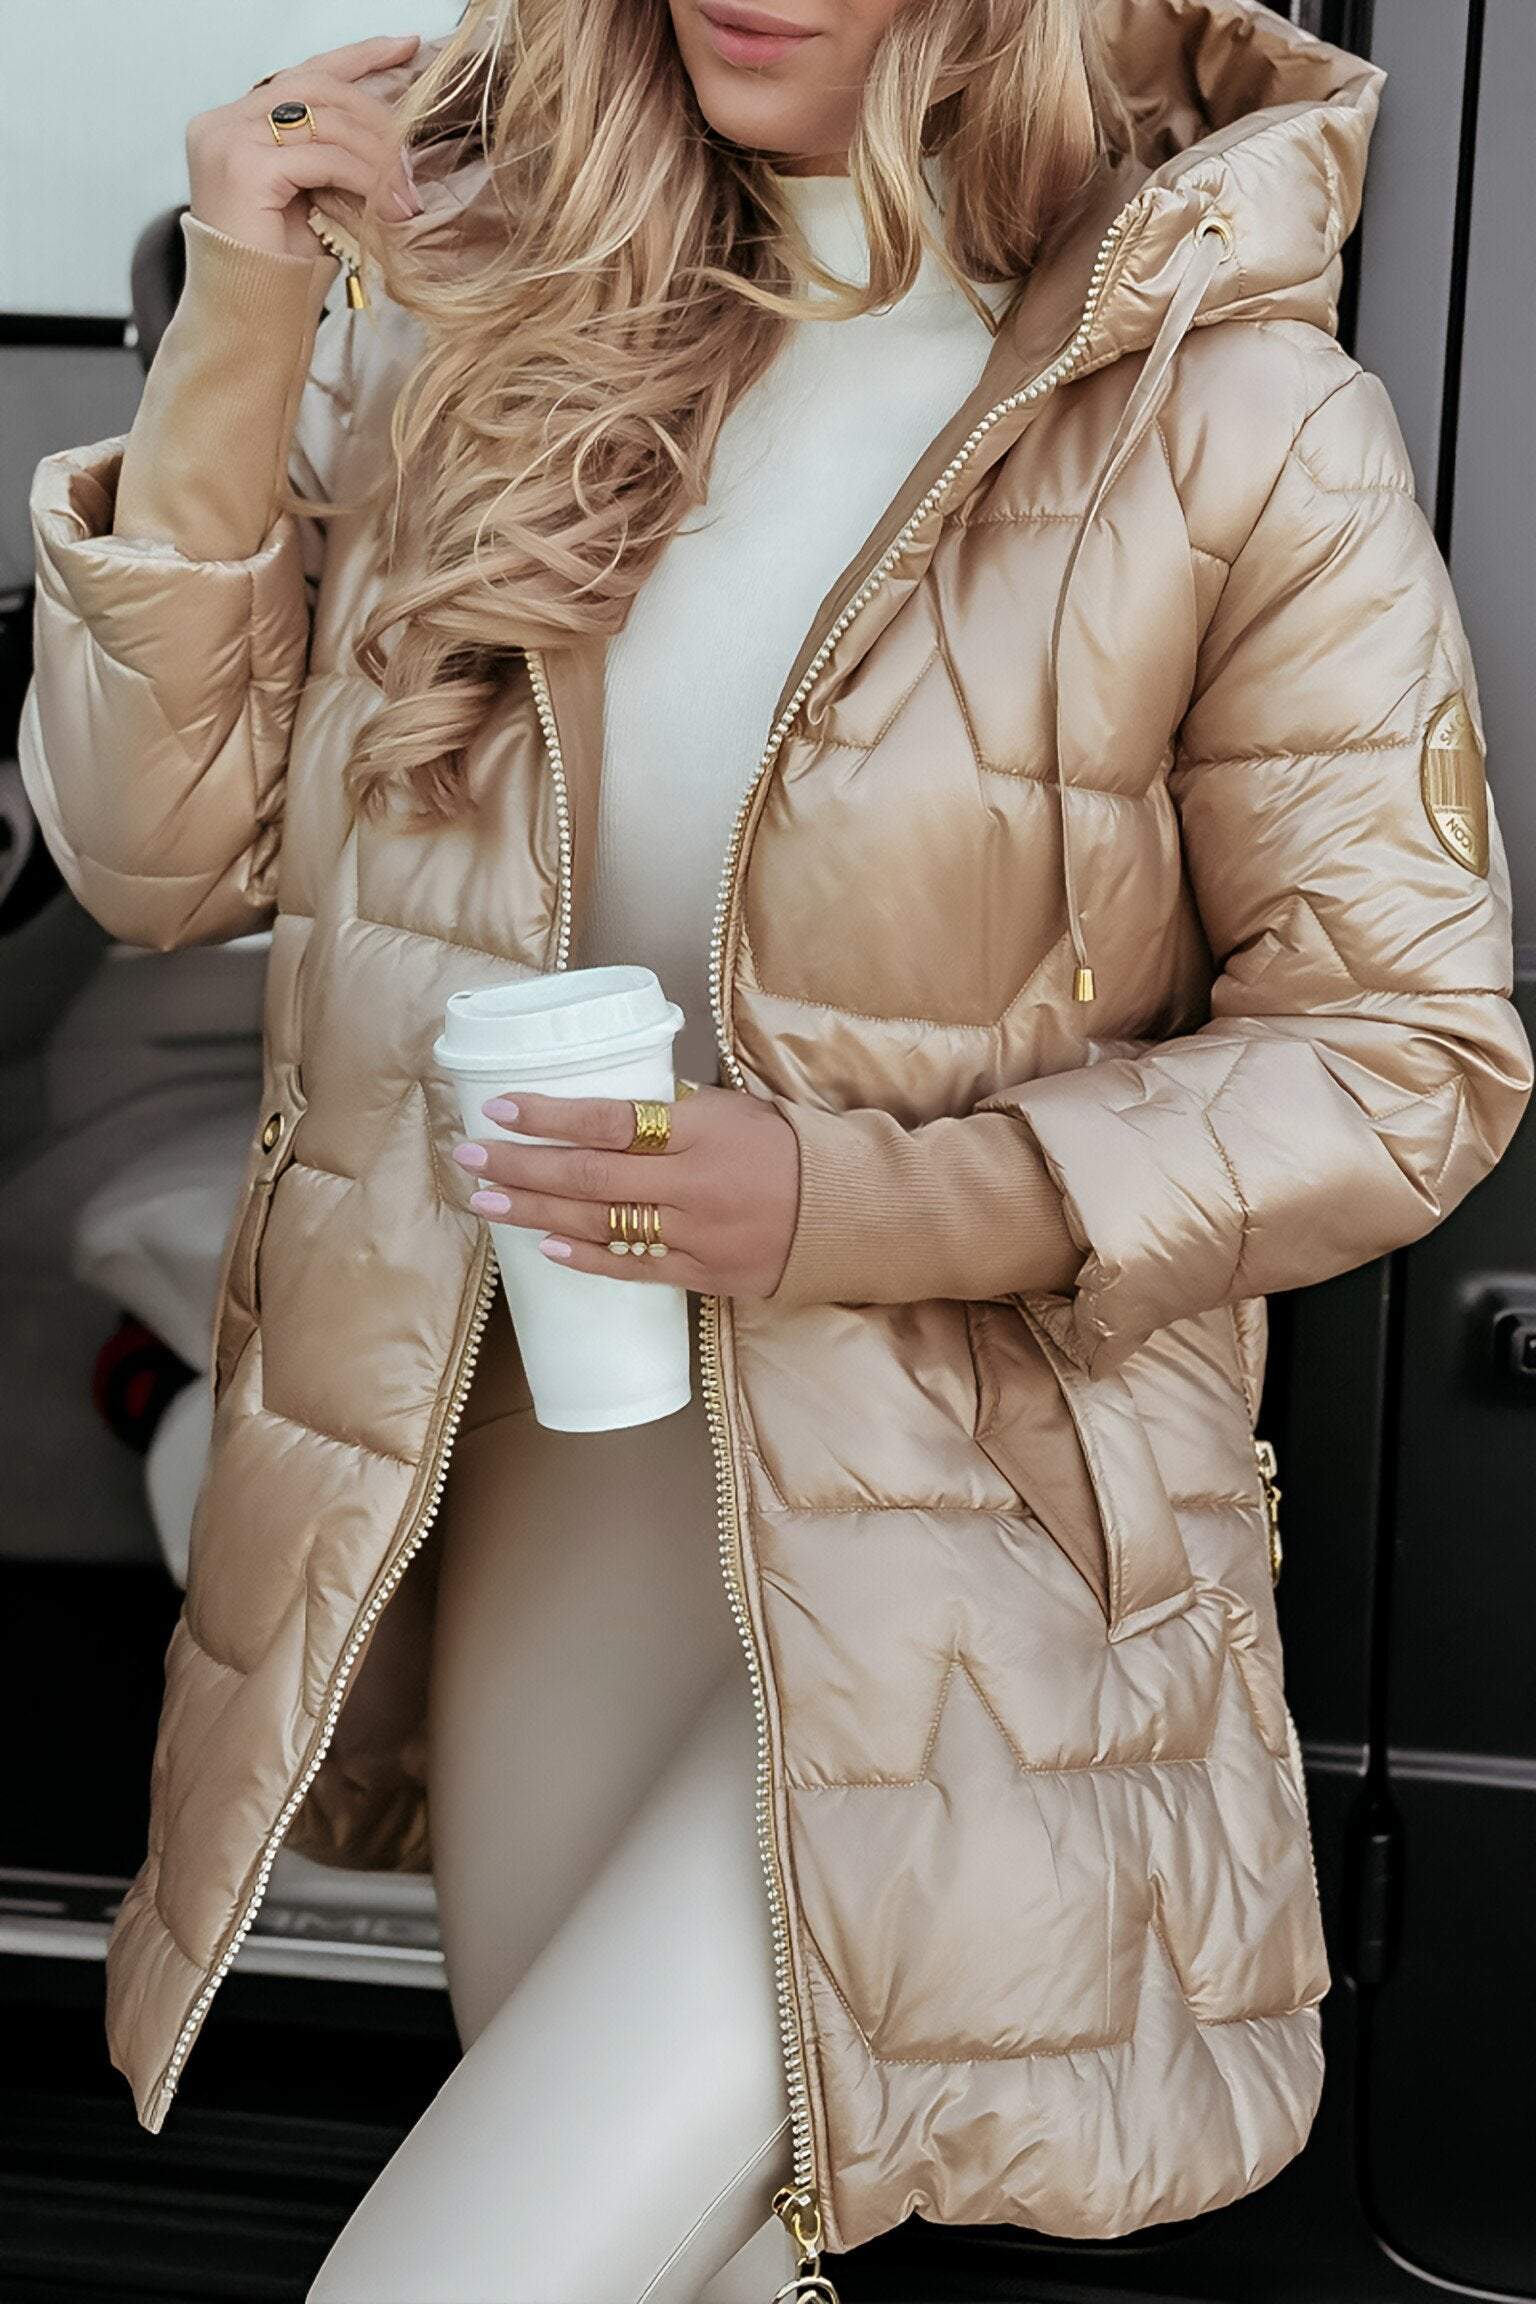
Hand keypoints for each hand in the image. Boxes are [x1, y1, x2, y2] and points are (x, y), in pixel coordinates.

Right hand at [186, 33, 422, 262]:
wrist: (251, 317)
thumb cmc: (284, 270)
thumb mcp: (316, 199)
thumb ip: (338, 158)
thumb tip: (395, 137)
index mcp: (236, 123)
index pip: (305, 74)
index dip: (358, 56)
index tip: (406, 47)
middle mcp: (223, 121)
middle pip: (317, 89)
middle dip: (375, 119)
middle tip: (412, 161)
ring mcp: (228, 139)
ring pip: (324, 120)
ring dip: (376, 157)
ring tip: (406, 198)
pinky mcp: (243, 165)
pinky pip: (321, 156)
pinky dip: (362, 178)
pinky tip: (385, 205)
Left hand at [449, 1085, 801, 1298]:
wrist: (850, 1211)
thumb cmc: (787, 1147)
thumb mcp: (734, 1109)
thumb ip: (672, 1111)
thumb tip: (605, 1110)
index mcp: (699, 1130)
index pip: (608, 1120)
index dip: (549, 1115)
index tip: (500, 1108)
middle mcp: (691, 1184)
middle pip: (589, 1175)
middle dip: (521, 1165)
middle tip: (468, 1158)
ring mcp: (695, 1234)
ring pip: (600, 1223)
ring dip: (537, 1211)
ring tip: (488, 1201)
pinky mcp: (704, 1275)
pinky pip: (634, 1268)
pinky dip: (586, 1258)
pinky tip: (543, 1246)